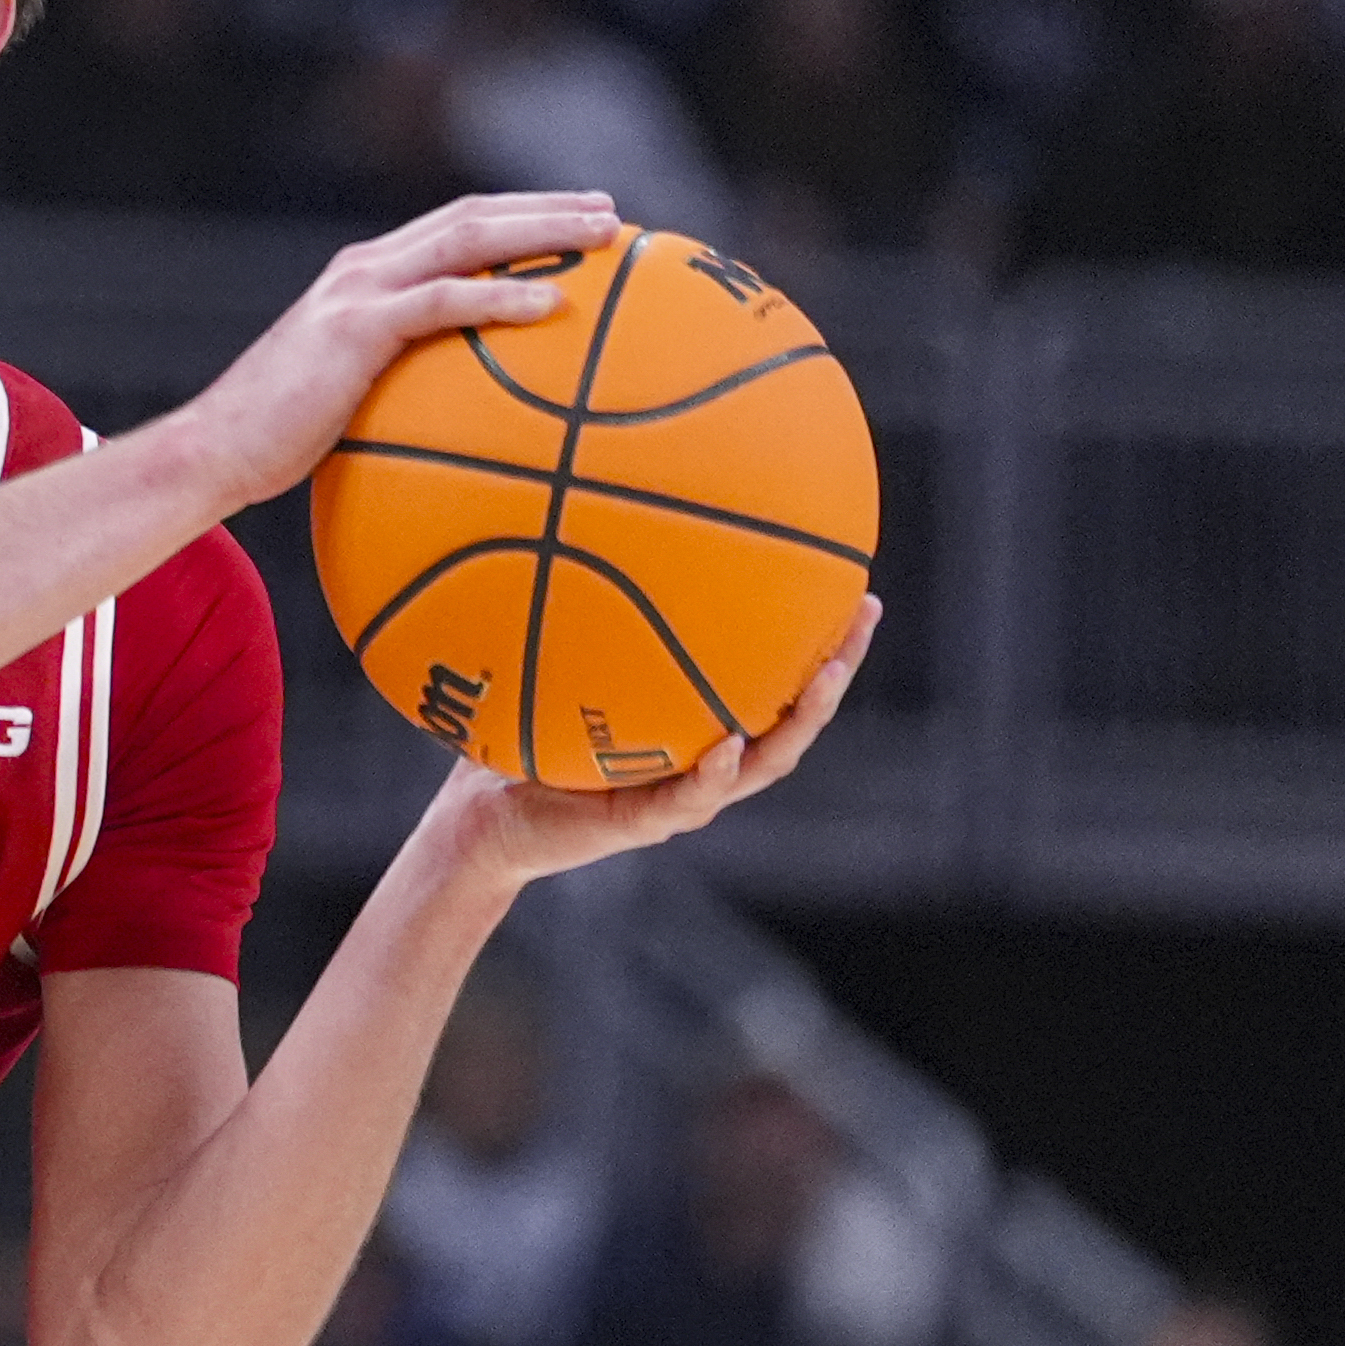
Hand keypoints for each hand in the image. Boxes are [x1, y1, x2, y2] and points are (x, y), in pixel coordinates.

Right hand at [169, 192, 621, 510]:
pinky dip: (500, 299)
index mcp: (363, 277)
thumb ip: (398, 387)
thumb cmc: (279, 444)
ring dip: (541, 232)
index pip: (452, 227)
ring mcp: (356, 291)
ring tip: (602, 237)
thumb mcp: (347, 402)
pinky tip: (552, 306)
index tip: (578, 221)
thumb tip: (461, 424)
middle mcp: (362, 268)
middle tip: (611, 213)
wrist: (215, 451)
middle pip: (470, 215)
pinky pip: (442, 301)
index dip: (517, 215)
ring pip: (465, 239)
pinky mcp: (354, 327)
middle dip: (546, 208)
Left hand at [431, 597, 880, 888]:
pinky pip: (688, 800)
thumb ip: (566, 613)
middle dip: (836, 662)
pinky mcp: (644, 825)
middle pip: (793, 712)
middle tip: (863, 610)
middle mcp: (703, 757)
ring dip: (801, 719)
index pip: (770, 677)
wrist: (481, 819)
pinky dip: (712, 774)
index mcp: (696, 724)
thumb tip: (565, 520)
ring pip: (765, 761)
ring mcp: (681, 796)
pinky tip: (727, 746)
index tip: (851, 583)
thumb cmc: (517, 736)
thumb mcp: (545, 665)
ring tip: (827, 677)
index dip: (816, 637)